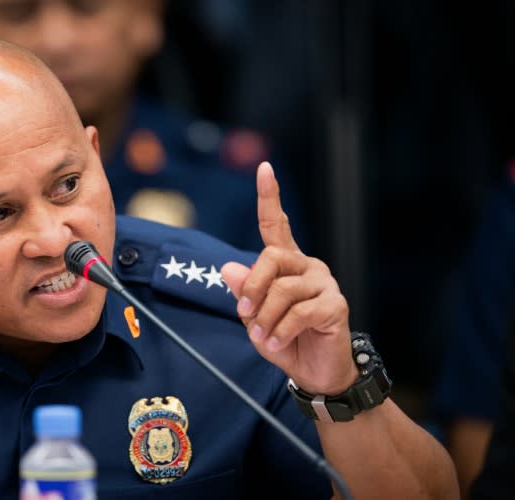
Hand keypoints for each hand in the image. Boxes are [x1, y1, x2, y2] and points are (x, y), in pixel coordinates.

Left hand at [220, 162, 357, 394]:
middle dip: (252, 289)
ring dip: (265, 317)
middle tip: (245, 315)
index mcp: (286, 263)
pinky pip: (299, 312)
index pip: (276, 224)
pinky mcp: (335, 304)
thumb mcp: (253, 318)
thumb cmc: (282, 340)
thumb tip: (229, 268)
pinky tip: (278, 342)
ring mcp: (324, 283)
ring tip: (262, 336)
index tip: (264, 168)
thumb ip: (244, 293)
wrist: (314, 373)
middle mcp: (307, 266)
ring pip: (283, 289)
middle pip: (271, 258)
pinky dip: (281, 330)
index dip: (270, 196)